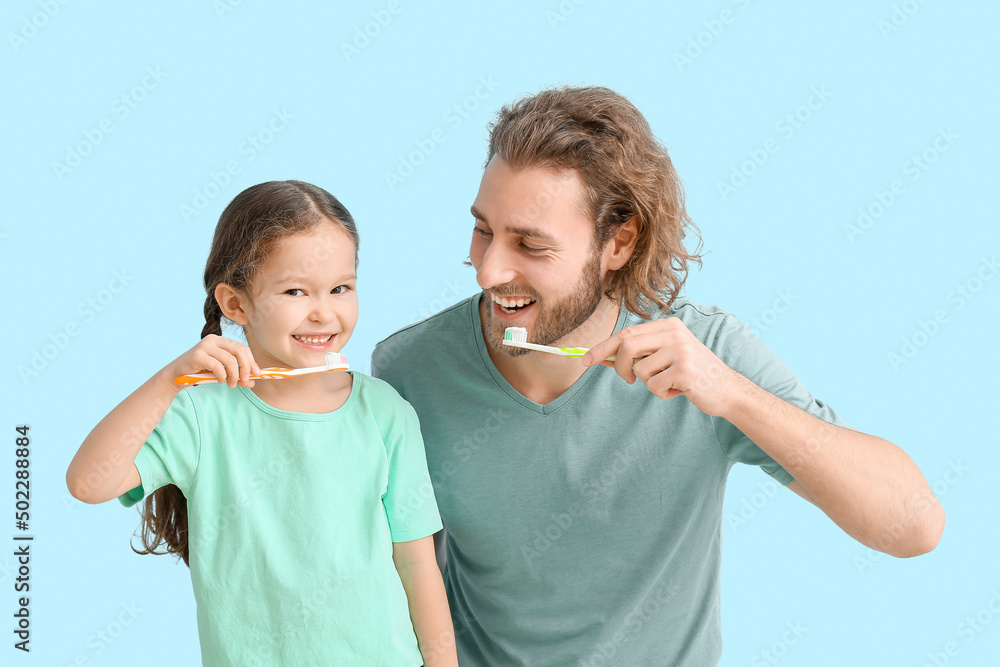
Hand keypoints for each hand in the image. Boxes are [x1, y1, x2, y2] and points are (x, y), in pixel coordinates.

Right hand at [165, 334, 261, 388]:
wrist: (177, 375)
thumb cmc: (201, 372)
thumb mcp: (223, 374)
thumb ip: (237, 377)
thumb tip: (253, 382)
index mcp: (221, 341)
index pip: (242, 348)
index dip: (251, 361)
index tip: (257, 374)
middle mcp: (214, 340)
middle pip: (239, 351)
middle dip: (246, 367)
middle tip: (245, 380)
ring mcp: (205, 346)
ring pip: (229, 360)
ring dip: (233, 375)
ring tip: (230, 384)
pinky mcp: (197, 355)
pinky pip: (217, 366)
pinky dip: (222, 376)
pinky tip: (220, 381)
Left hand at [582, 317, 740, 416]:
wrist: (727, 389)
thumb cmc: (691, 374)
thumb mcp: (665, 357)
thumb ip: (639, 355)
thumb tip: (603, 357)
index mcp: (668, 325)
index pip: (626, 333)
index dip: (603, 347)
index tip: (584, 359)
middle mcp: (674, 333)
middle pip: (627, 346)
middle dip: (619, 367)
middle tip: (627, 380)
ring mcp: (681, 350)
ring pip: (641, 370)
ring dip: (650, 384)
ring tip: (669, 383)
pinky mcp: (685, 369)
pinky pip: (655, 386)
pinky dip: (662, 393)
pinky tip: (679, 390)